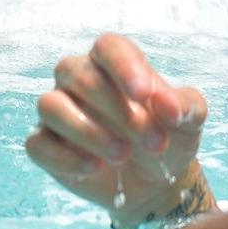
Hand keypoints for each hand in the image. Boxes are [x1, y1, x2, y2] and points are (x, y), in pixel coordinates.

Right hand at [25, 33, 213, 228]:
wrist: (154, 181)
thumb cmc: (168, 137)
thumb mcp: (189, 121)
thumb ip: (183, 105)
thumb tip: (165, 103)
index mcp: (111, 65)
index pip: (108, 47)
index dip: (123, 66)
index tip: (144, 93)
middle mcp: (76, 80)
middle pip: (79, 76)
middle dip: (119, 111)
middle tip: (155, 143)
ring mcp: (57, 111)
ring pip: (50, 106)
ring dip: (87, 131)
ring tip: (122, 155)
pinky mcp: (44, 143)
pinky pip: (38, 144)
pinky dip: (66, 157)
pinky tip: (94, 168)